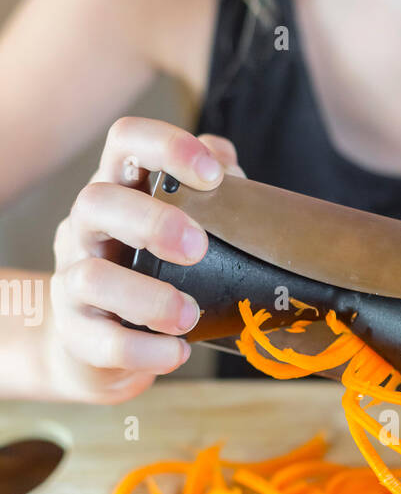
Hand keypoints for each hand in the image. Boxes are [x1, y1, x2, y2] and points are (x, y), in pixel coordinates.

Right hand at [48, 121, 244, 402]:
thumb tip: (232, 168)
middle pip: (97, 202)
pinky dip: (145, 350)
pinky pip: (102, 340)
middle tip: (199, 249)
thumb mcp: (179, 227)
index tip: (213, 176)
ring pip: (92, 277)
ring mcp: (73, 280)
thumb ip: (210, 197)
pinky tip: (178, 352)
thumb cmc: (153, 274)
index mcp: (119, 190)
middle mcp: (87, 228)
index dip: (167, 146)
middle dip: (152, 222)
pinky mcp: (76, 333)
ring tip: (188, 316)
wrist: (104, 345)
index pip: (126, 141)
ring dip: (148, 298)